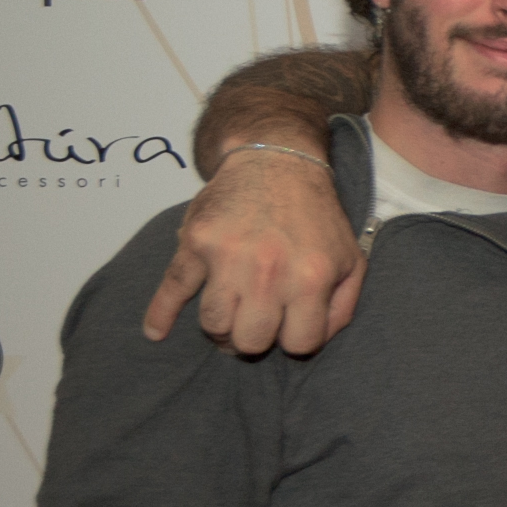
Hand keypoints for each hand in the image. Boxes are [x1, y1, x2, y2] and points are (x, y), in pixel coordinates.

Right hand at [145, 148, 364, 354]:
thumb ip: (341, 308)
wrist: (277, 162)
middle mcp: (268, 272)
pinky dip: (160, 313)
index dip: (294, 341)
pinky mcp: (196, 243)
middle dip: (253, 341)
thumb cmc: (316, 216)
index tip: (290, 328)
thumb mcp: (350, 261)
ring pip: (213, 323)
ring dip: (220, 330)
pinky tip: (156, 332)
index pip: (297, 344)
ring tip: (229, 321)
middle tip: (253, 328)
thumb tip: (315, 341)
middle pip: (250, 340)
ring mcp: (228, 258)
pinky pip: (174, 286)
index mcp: (310, 279)